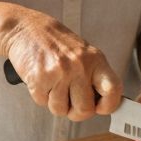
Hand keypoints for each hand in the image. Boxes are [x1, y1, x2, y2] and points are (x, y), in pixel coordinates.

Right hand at [2, 9, 121, 120]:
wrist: (27, 29)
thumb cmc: (57, 44)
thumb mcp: (84, 54)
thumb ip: (95, 77)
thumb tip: (104, 104)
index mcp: (95, 60)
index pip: (113, 90)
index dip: (108, 105)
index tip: (100, 107)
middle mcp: (79, 66)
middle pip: (85, 110)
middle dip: (75, 111)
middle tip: (70, 101)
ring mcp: (59, 72)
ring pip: (61, 110)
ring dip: (56, 103)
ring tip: (54, 85)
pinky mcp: (39, 78)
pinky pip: (43, 103)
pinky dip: (41, 96)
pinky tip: (42, 80)